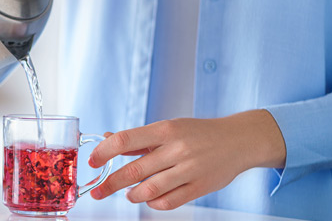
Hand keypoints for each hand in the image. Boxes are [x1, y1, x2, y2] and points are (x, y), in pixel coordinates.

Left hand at [88, 109, 286, 209]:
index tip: (92, 162)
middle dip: (110, 184)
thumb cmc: (199, 133)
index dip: (104, 152)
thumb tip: (107, 139)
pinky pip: (169, 201)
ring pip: (150, 189)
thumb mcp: (169, 128)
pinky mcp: (201, 187)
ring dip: (133, 195)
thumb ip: (139, 138)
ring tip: (128, 194)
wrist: (239, 140)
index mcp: (166, 129)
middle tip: (97, 192)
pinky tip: (150, 199)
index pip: (125, 140)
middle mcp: (177, 148)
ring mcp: (190, 169)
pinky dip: (154, 203)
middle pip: (134, 170)